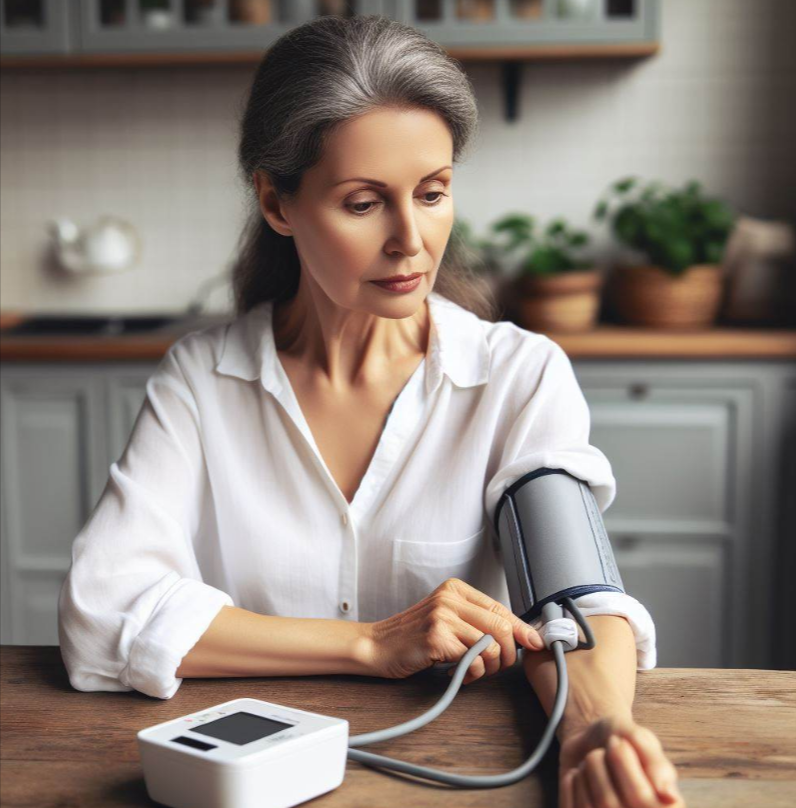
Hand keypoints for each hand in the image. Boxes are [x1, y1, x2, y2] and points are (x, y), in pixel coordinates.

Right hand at [363, 578, 545, 682]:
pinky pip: (472, 660)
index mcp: (456, 589)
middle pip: (501, 626)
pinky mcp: (436, 637)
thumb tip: (520, 635)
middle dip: (507, 654)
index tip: (536, 644)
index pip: (501, 608)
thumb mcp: (447, 620)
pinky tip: (457, 674)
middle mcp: (450, 597)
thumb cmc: (414, 638)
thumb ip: (477, 623)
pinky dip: (471, 674)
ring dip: (488, 668)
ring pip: (490, 645)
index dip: (522, 629)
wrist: (377, 646)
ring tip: (472, 671)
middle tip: (495, 668)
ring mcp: (442, 616)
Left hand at [557, 715, 685, 807]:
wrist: (590, 741)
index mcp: (666, 806)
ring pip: (589, 806)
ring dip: (585, 772)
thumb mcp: (640, 739)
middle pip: (609, 803)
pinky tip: (579, 775)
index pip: (641, 800)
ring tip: (593, 763)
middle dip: (599, 764)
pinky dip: (570, 781)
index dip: (624, 764)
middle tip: (604, 749)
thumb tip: (669, 798)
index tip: (617, 740)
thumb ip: (655, 763)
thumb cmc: (621, 739)